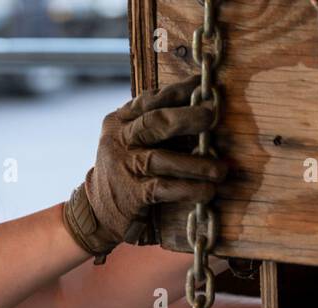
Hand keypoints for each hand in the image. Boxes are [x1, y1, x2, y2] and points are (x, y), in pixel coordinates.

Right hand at [63, 76, 227, 260]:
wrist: (97, 211)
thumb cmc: (127, 170)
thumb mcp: (132, 140)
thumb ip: (155, 123)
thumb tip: (200, 103)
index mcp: (119, 121)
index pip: (150, 100)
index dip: (178, 92)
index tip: (203, 86)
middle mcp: (118, 140)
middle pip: (153, 123)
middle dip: (186, 118)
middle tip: (212, 117)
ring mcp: (123, 167)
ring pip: (160, 159)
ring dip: (195, 164)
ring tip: (220, 170)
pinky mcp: (131, 194)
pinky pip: (163, 189)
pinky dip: (187, 189)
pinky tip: (206, 191)